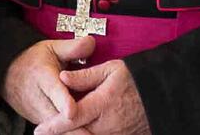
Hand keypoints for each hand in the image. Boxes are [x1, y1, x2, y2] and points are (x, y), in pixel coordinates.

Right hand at [1, 37, 94, 131]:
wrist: (8, 75)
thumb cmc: (34, 61)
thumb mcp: (52, 48)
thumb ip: (73, 48)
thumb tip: (91, 43)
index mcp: (43, 76)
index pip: (54, 91)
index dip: (63, 102)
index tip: (72, 111)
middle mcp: (38, 99)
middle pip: (55, 117)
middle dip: (73, 127)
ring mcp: (38, 114)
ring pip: (55, 129)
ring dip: (73, 132)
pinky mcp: (40, 124)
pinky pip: (56, 132)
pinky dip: (69, 133)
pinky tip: (84, 134)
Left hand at [34, 60, 150, 134]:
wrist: (159, 98)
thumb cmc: (134, 82)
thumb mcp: (112, 70)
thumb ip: (85, 76)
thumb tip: (62, 77)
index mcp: (102, 103)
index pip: (72, 117)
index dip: (54, 125)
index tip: (40, 129)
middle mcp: (106, 124)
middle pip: (76, 134)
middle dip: (59, 134)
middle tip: (42, 132)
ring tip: (54, 132)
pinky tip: (74, 132)